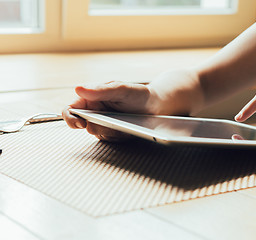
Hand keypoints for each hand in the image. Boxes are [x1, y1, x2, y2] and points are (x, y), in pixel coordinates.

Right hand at [63, 69, 201, 140]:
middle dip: (94, 127)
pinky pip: (109, 140)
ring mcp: (106, 122)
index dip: (71, 117)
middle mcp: (97, 110)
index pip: (72, 109)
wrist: (160, 105)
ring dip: (107, 132)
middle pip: (82, 124)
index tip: (79, 123)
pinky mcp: (115, 132)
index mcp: (93, 97)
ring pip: (96, 134)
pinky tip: (127, 131)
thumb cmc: (141, 94)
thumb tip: (78, 88)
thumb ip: (101, 90)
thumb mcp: (122, 89)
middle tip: (107, 125)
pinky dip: (117, 137)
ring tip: (122, 125)